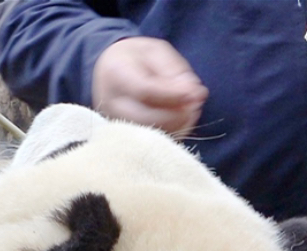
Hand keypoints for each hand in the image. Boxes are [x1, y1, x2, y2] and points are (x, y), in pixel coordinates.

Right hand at [91, 37, 208, 135]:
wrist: (110, 69)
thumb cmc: (135, 58)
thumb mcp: (156, 51)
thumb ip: (174, 70)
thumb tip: (194, 94)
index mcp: (115, 73)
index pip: (144, 90)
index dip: (174, 94)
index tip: (196, 92)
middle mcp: (110, 102)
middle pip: (146, 119)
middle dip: (178, 114)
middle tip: (196, 102)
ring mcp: (115, 122)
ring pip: (151, 135)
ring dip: (179, 124)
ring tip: (192, 107)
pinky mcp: (124, 136)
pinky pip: (153, 142)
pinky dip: (173, 132)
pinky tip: (183, 118)